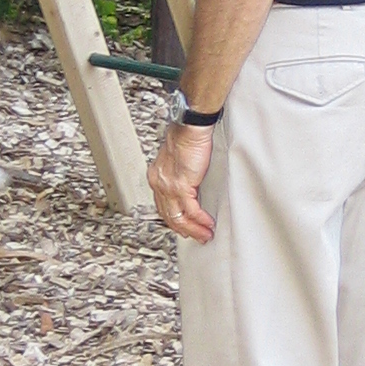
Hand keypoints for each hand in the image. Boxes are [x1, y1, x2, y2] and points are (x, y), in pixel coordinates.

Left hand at [148, 122, 214, 242]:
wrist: (191, 128)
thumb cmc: (187, 136)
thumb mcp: (179, 159)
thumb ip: (180, 173)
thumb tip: (189, 184)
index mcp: (157, 176)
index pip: (162, 206)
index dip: (174, 219)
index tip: (183, 227)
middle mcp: (159, 183)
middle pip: (169, 215)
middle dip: (184, 230)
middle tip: (196, 237)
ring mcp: (168, 186)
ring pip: (179, 217)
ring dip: (193, 229)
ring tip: (204, 235)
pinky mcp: (181, 186)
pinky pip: (191, 211)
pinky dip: (200, 220)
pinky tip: (207, 224)